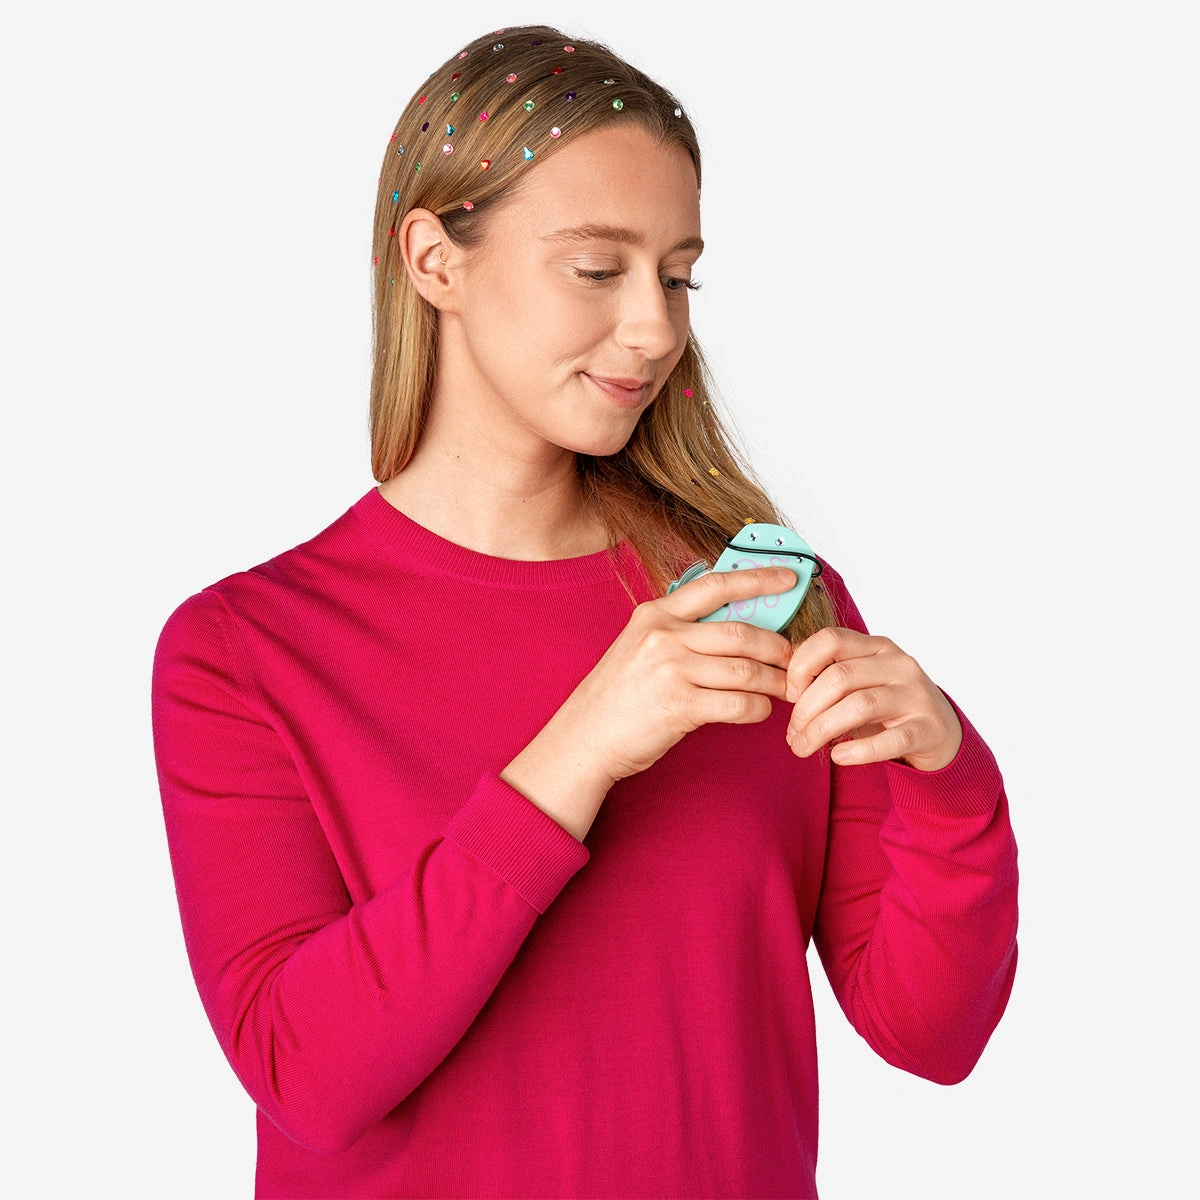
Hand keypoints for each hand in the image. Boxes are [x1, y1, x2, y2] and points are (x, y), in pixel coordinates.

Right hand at [502, 566, 796, 837]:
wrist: (584, 738)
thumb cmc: (616, 696)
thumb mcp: (639, 647)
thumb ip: (680, 632)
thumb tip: (735, 628)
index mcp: (655, 614)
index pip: (716, 585)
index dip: (759, 578)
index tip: (789, 578)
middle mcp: (663, 636)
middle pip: (742, 632)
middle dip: (778, 646)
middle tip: (795, 658)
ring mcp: (671, 671)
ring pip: (746, 669)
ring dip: (774, 682)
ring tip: (786, 689)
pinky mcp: (680, 707)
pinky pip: (738, 704)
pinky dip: (758, 709)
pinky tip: (759, 711)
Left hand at [784, 627, 961, 770]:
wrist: (941, 732)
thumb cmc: (888, 706)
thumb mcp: (860, 683)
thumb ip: (828, 679)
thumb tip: (784, 693)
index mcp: (877, 646)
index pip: (830, 639)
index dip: (801, 665)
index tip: (789, 695)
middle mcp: (899, 664)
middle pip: (840, 677)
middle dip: (806, 709)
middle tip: (792, 734)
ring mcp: (917, 695)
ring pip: (860, 705)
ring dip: (822, 730)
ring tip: (802, 748)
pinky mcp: (929, 728)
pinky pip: (890, 739)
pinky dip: (858, 751)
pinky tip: (838, 757)